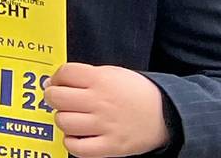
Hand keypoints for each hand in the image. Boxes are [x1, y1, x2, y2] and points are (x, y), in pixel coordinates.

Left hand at [49, 62, 169, 156]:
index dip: (56, 77)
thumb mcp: (114, 73)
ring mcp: (105, 125)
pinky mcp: (111, 146)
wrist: (167, 114)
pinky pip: (77, 148)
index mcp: (101, 79)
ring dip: (63, 119)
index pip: (65, 73)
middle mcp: (101, 101)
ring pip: (64, 122)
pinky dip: (71, 142)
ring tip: (72, 118)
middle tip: (60, 100)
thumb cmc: (136, 92)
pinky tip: (77, 136)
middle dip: (53, 97)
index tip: (58, 82)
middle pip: (57, 98)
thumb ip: (86, 75)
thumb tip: (55, 82)